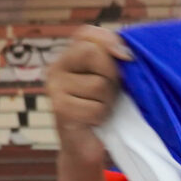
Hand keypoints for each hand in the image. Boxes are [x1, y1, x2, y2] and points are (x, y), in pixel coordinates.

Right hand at [46, 28, 131, 161]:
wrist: (85, 147)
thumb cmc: (101, 109)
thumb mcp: (109, 78)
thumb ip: (113, 58)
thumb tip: (125, 54)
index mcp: (68, 57)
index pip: (86, 33)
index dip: (109, 40)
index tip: (126, 57)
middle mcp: (55, 69)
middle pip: (93, 53)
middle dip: (111, 74)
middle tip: (109, 92)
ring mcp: (54, 89)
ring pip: (98, 84)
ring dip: (108, 100)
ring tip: (100, 109)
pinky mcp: (60, 110)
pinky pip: (96, 107)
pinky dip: (102, 116)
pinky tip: (93, 122)